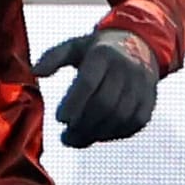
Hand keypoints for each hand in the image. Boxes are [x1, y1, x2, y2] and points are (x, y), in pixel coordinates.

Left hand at [32, 28, 158, 147]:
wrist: (140, 45)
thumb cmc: (99, 50)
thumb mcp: (74, 46)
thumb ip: (53, 57)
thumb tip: (35, 71)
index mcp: (103, 54)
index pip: (88, 81)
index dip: (74, 102)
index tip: (60, 119)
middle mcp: (126, 69)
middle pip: (104, 104)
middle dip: (82, 124)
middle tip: (65, 136)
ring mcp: (141, 85)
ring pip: (119, 117)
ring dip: (96, 133)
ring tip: (76, 139)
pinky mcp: (150, 100)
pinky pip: (134, 123)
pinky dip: (114, 134)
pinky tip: (97, 135)